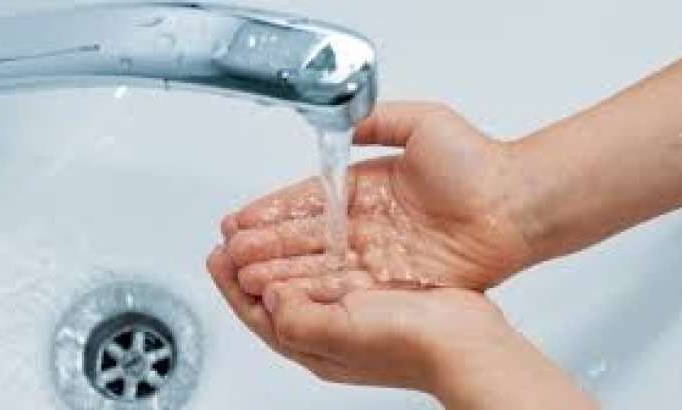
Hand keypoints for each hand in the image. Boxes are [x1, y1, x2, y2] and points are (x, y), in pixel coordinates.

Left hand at [207, 247, 597, 408]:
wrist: (466, 343)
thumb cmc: (410, 343)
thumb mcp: (341, 333)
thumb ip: (296, 318)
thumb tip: (270, 297)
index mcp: (313, 343)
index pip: (256, 313)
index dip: (230, 285)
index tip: (215, 254)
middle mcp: (327, 331)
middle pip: (274, 295)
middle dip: (251, 266)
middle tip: (232, 238)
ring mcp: (350, 314)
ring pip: (301, 279)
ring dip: (280, 255)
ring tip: (263, 230)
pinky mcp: (373, 295)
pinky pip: (331, 270)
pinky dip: (315, 252)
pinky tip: (315, 236)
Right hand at [220, 102, 532, 294]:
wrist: (514, 203)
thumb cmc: (477, 162)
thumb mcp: (423, 123)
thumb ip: (379, 122)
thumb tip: (346, 124)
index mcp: (368, 187)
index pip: (309, 201)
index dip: (273, 211)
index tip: (241, 219)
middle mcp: (368, 224)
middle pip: (306, 238)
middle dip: (265, 245)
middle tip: (229, 252)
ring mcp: (380, 254)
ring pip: (319, 265)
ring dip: (280, 271)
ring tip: (242, 276)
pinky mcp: (395, 280)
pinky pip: (347, 286)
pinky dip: (313, 290)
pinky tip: (283, 293)